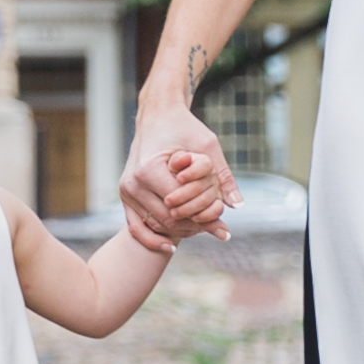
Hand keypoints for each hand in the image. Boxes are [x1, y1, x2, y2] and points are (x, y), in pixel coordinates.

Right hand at [126, 104, 235, 238]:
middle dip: (195, 226)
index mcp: (149, 170)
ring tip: (202, 231)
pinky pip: (136, 226)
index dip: (204, 217)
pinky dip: (153, 239)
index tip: (222, 224)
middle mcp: (133, 183)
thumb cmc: (183, 127)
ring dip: (180, 231)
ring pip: (157, 225)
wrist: (157, 116)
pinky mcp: (125, 195)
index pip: (180, 206)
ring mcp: (126, 190)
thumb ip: (222, 176)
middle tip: (217, 230)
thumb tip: (237, 205)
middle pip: (169, 219)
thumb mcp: (208, 146)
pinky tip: (171, 247)